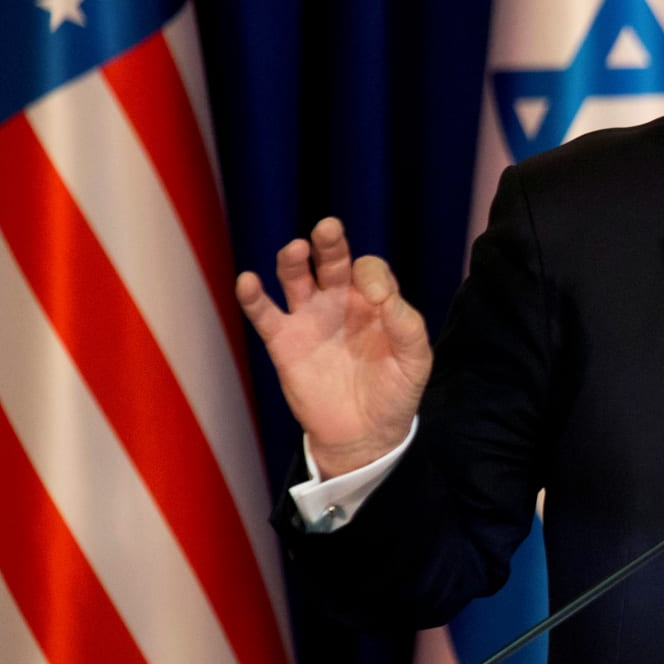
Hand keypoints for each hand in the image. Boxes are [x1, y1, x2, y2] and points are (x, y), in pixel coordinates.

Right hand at [236, 217, 432, 475]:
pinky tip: (248, 281)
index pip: (369, 270)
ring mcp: (309, 319)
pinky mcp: (284, 342)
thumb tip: (387, 297)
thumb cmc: (394, 393)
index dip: (372, 276)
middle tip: (329, 228)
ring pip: (296, 278)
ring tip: (296, 250)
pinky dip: (253, 297)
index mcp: (374, 301)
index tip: (378, 298)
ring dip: (293, 261)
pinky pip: (264, 314)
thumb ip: (408, 328)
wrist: (364, 435)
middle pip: (332, 261)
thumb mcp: (415, 362)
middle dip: (330, 243)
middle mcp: (340, 301)